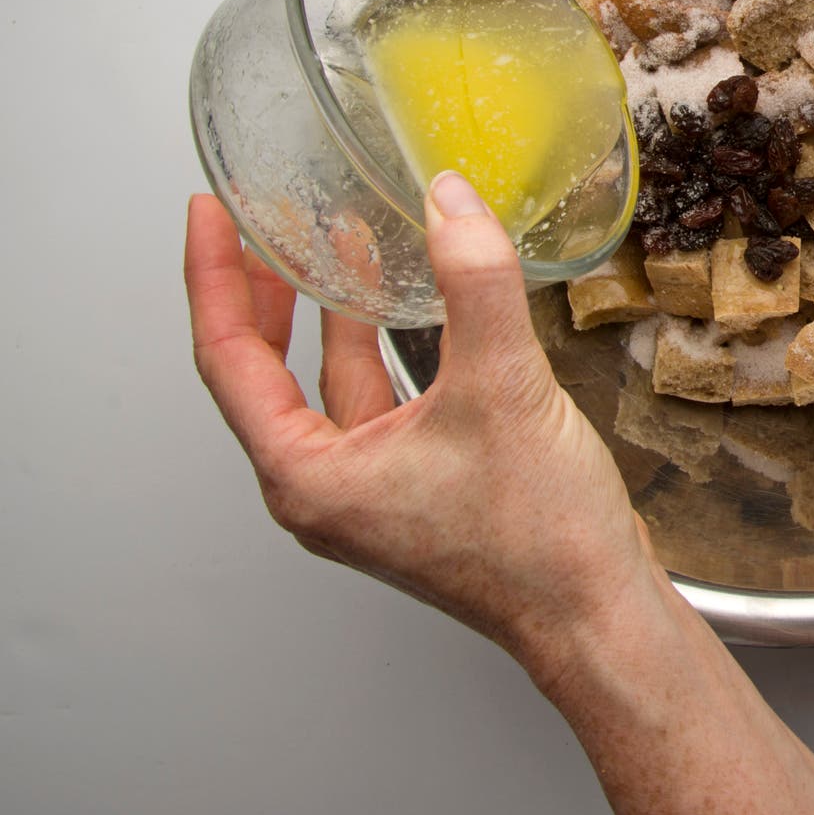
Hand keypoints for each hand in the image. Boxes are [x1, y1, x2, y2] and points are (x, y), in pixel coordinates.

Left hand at [186, 175, 813, 814]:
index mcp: (309, 476)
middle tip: (264, 223)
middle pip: (265, 372)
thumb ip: (475, 283)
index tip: (214, 216)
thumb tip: (451, 202)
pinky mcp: (419, 487)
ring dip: (333, 314)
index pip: (230, 359)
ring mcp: (372, 490)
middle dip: (264, 293)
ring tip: (341, 244)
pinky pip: (381, 399)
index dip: (216, 276)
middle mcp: (326, 488)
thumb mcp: (504, 389)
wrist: (597, 612)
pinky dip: (385, 345)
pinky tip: (411, 308)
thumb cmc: (539, 541)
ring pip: (330, 383)